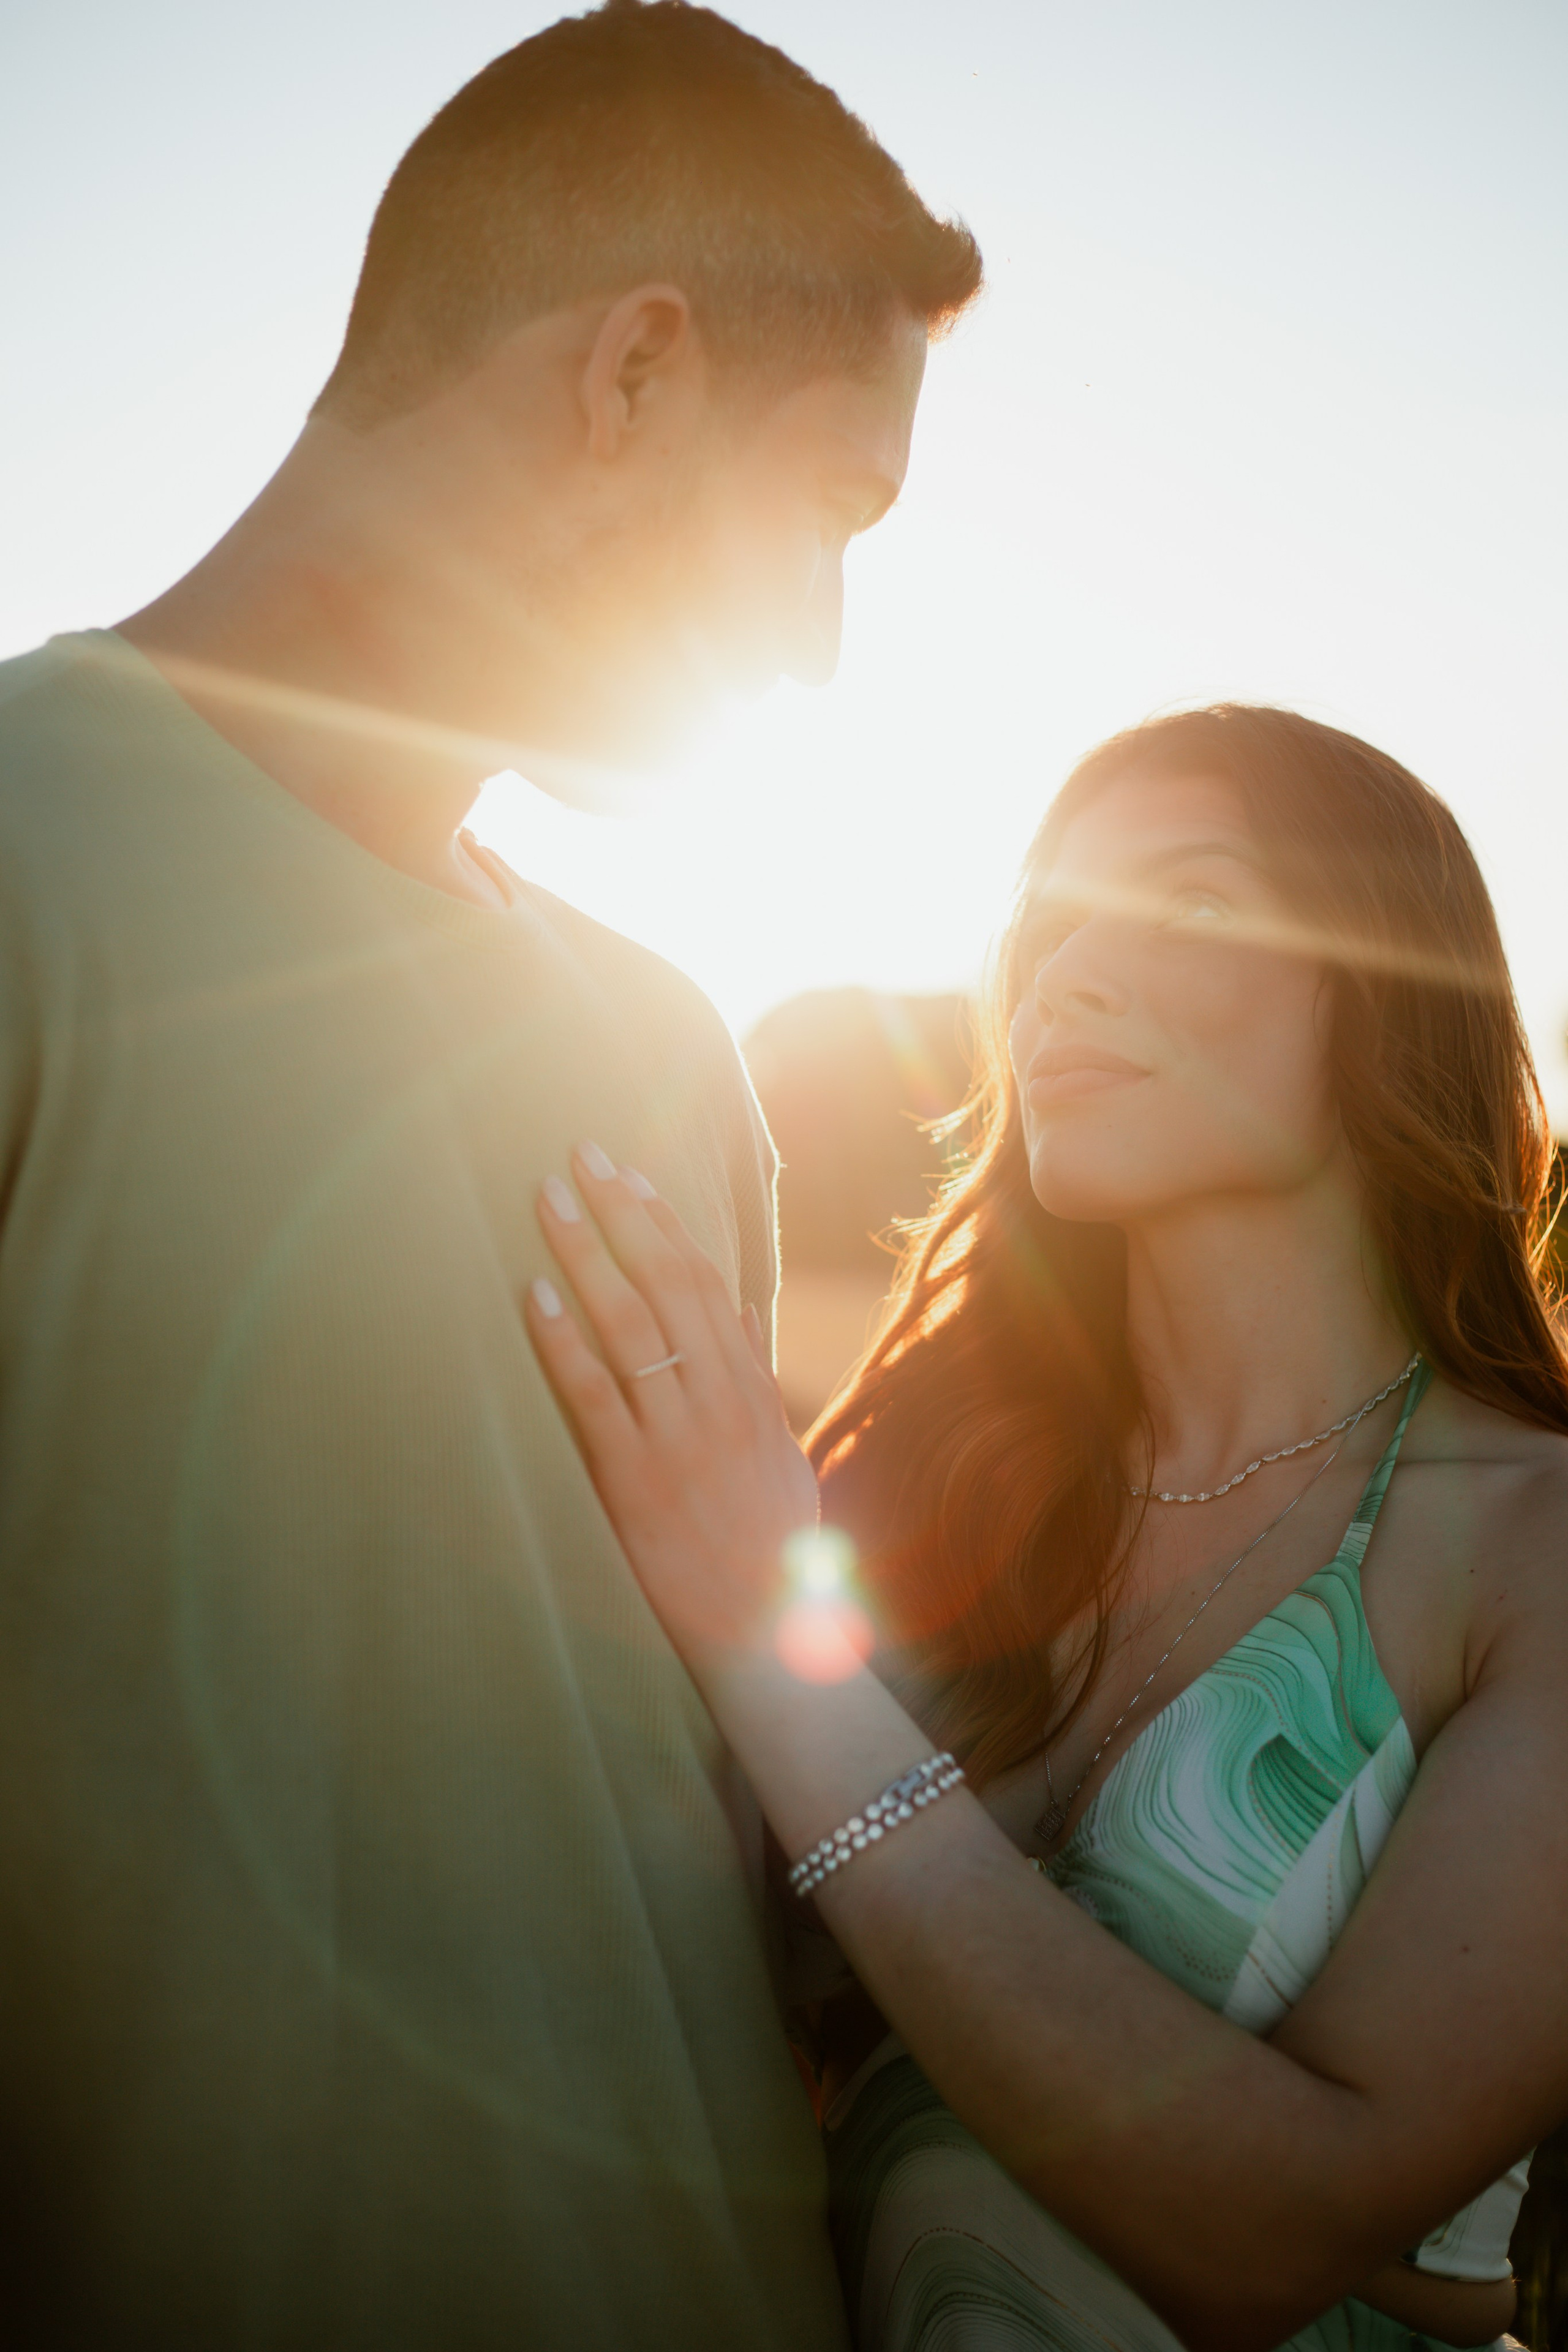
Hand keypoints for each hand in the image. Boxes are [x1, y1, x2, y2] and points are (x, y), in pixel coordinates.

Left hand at [525, 1143, 820, 1673]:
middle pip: (667, 1283)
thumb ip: (755, 1386)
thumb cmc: (775, 1547)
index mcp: (752, 1391)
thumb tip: (734, 1318)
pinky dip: (563, 1341)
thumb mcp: (782, 1455)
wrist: (772, 1635)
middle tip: (579, 1156)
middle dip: (621, 1214)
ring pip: (629, 1325)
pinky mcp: (634, 1482)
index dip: (666, 1224)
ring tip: (548, 1200)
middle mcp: (718, 1402)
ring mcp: (677, 1439)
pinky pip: (593, 1397)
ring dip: (585, 1254)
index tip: (632, 1176)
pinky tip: (534, 1293)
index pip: (706, 1284)